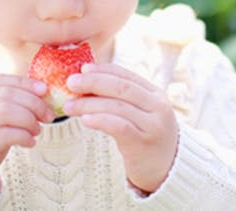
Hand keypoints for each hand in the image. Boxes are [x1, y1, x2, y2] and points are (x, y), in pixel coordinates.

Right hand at [0, 74, 54, 201]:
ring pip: (4, 112)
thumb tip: (42, 92)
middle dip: (33, 103)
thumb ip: (11, 104)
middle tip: (48, 116)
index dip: (24, 83)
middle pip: (5, 95)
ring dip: (29, 119)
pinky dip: (23, 136)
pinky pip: (4, 135)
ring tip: (37, 130)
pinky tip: (30, 142)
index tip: (45, 90)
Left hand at [63, 64, 178, 192]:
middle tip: (71, 83)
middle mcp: (157, 106)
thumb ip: (123, 98)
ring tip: (69, 106)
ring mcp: (152, 125)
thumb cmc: (146, 136)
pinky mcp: (143, 143)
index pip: (127, 75)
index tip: (83, 69)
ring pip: (117, 107)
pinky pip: (119, 127)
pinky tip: (85, 119)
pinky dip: (100, 120)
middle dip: (93, 82)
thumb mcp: (142, 112)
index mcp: (155, 94)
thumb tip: (87, 81)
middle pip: (121, 88)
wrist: (167, 167)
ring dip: (89, 104)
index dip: (104, 70)